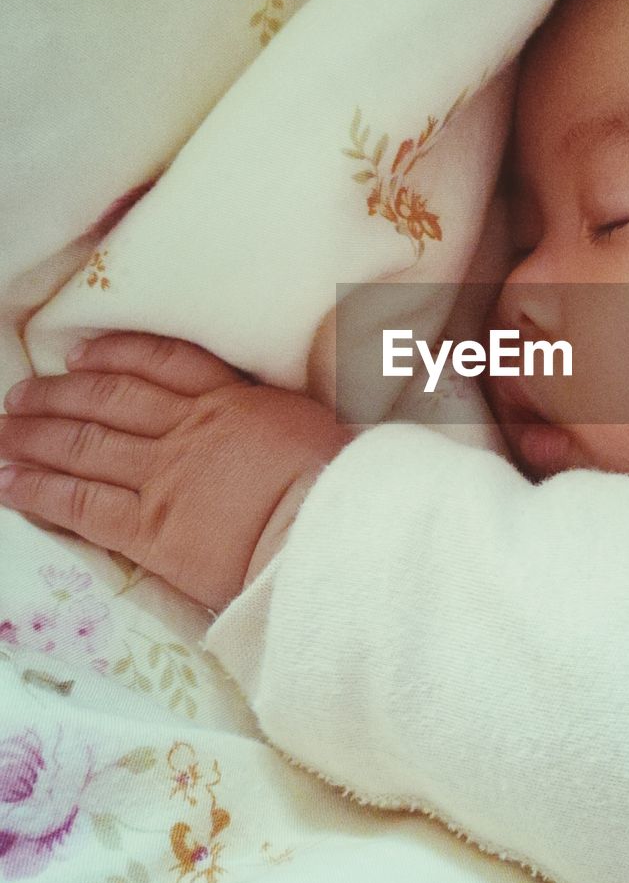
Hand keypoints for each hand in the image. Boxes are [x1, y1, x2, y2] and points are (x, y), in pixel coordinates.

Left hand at [0, 334, 353, 609]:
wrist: (329, 529)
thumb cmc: (340, 479)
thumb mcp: (321, 422)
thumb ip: (290, 406)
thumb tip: (302, 387)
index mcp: (231, 401)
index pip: (162, 364)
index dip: (116, 354)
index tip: (81, 354)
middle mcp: (187, 430)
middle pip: (109, 400)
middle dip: (59, 394)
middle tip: (20, 393)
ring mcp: (163, 477)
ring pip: (86, 446)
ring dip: (37, 436)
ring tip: (4, 431)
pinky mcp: (149, 528)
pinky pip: (81, 504)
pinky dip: (40, 491)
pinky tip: (10, 482)